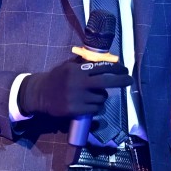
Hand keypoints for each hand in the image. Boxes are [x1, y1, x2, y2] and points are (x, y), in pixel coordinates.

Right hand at [18, 58, 132, 118]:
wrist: (40, 94)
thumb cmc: (57, 78)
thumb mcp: (68, 66)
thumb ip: (84, 64)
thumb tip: (105, 59)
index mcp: (77, 70)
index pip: (101, 67)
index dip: (116, 68)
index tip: (124, 69)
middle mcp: (78, 83)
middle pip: (106, 81)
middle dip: (121, 80)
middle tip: (129, 80)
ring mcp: (77, 98)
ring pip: (101, 97)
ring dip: (102, 96)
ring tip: (93, 95)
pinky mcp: (75, 110)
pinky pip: (95, 108)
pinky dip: (96, 106)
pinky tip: (89, 103)